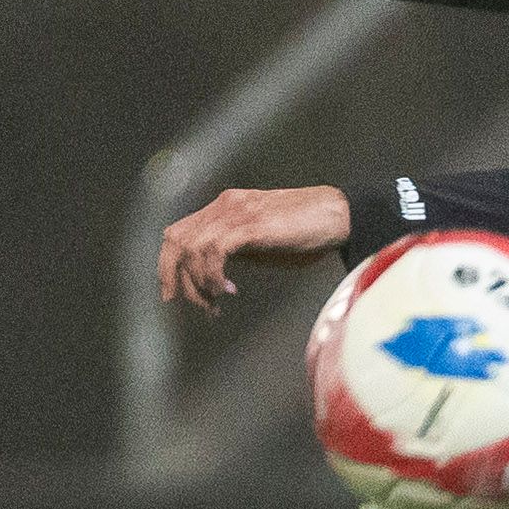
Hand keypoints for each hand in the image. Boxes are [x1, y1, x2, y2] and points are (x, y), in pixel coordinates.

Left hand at [158, 186, 349, 312]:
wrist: (339, 214)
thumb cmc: (310, 229)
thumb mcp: (265, 240)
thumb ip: (240, 248)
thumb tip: (218, 269)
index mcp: (225, 206)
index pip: (179, 231)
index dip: (168, 263)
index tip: (176, 291)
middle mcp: (224, 206)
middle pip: (175, 239)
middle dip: (172, 275)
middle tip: (183, 302)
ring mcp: (236, 213)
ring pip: (191, 248)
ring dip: (197, 283)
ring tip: (214, 303)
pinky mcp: (251, 225)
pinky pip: (214, 252)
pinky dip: (214, 275)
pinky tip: (228, 290)